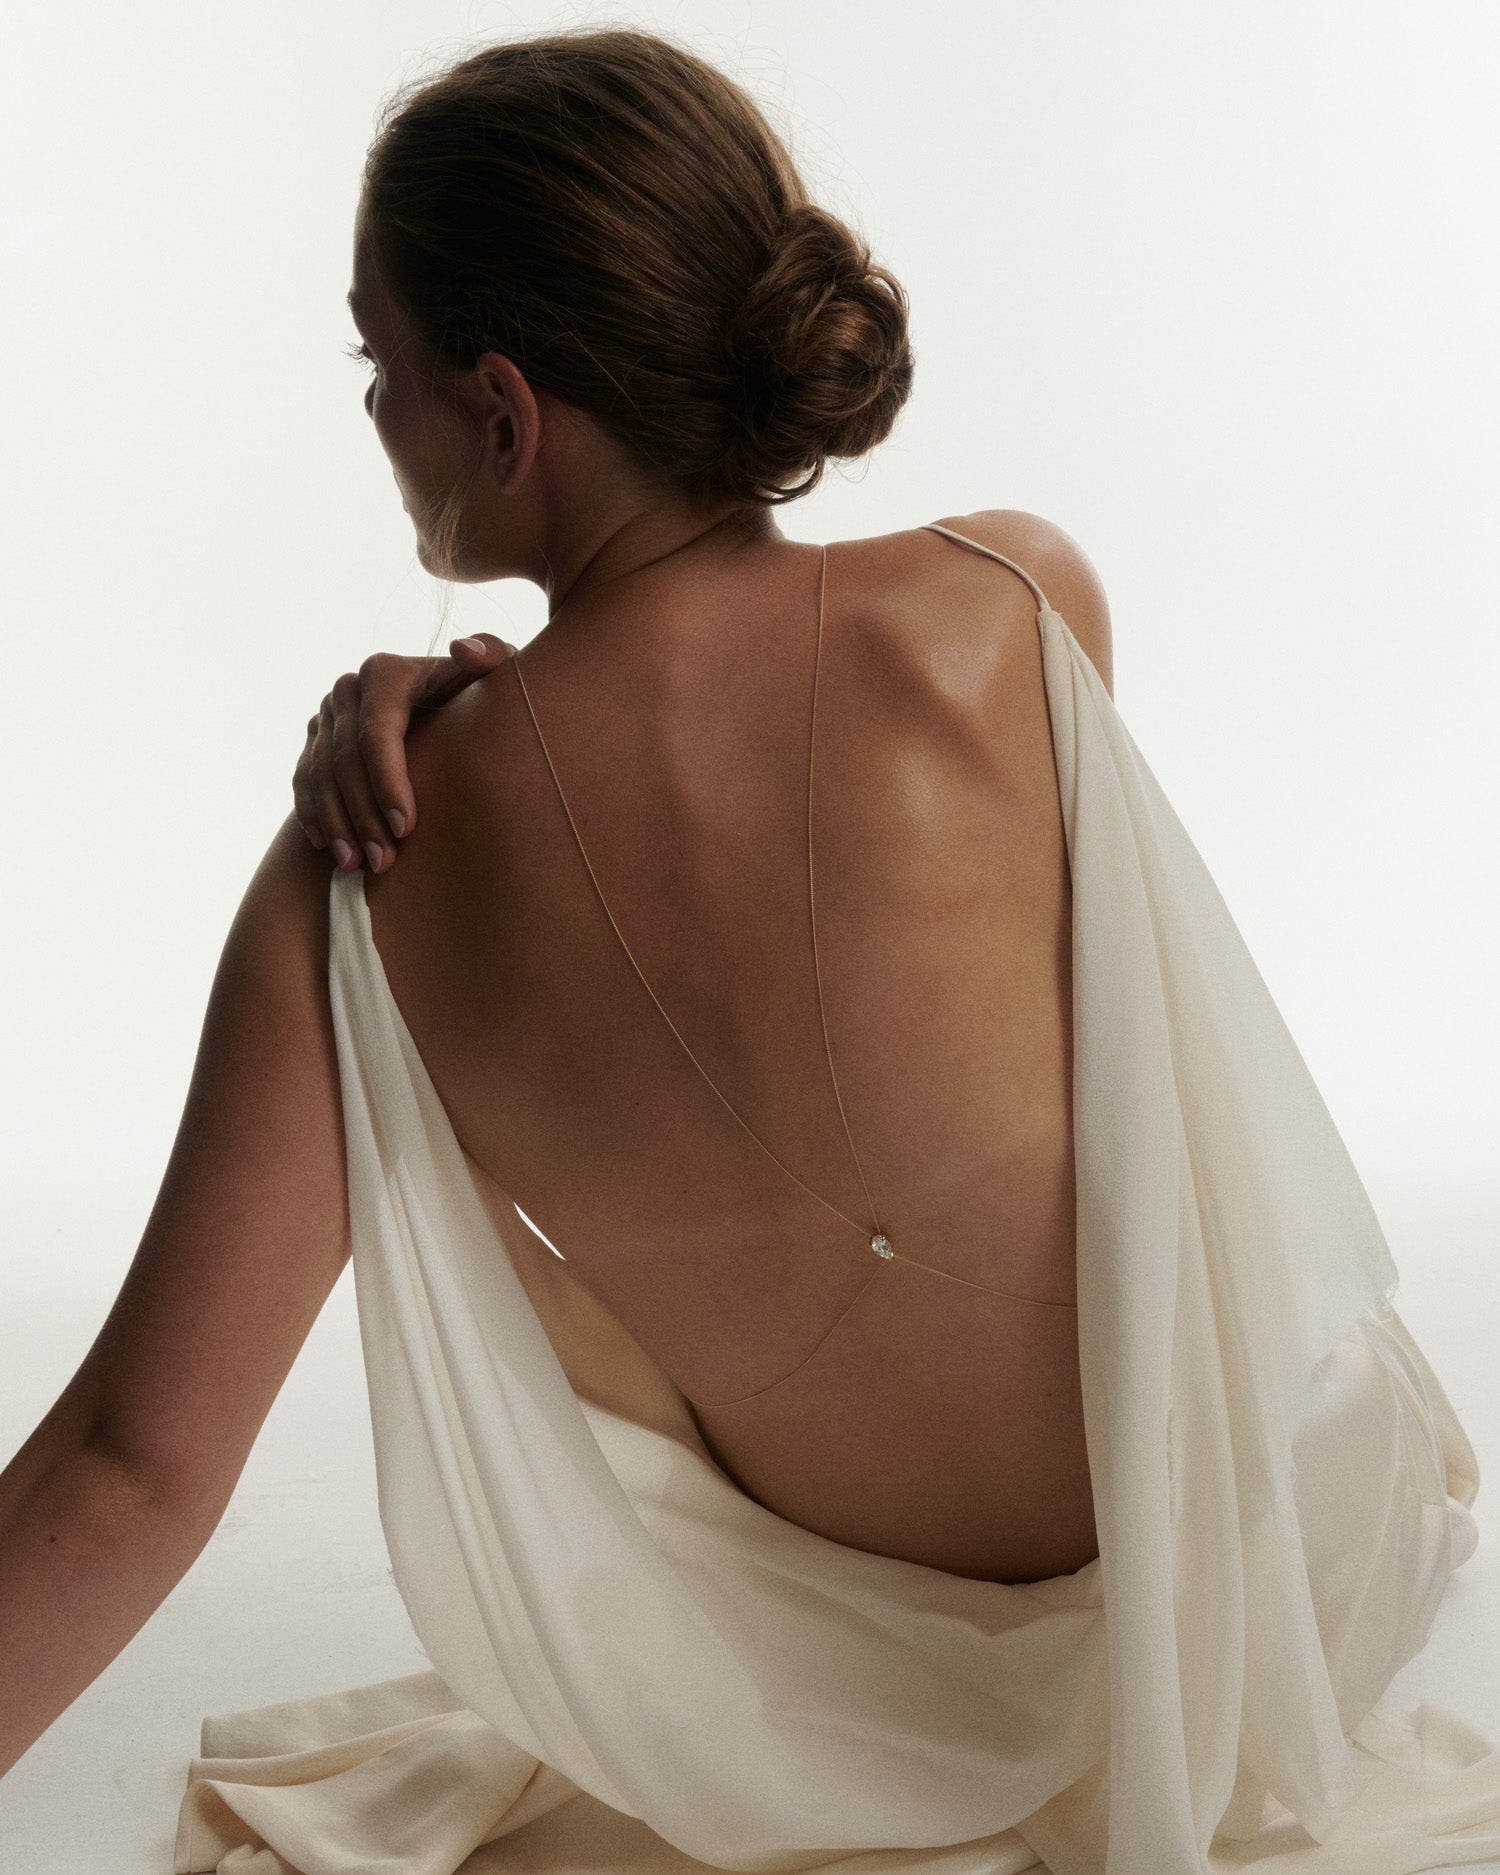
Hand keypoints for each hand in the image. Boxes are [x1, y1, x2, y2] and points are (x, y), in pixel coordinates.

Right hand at [293, 633, 515, 871]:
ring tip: (356, 866)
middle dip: (362, 814)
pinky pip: (303, 779)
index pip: (377, 733)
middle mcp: (349, 689)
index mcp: (386, 673)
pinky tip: (327, 848)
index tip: (407, 827)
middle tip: (383, 861)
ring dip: (336, 824)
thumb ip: (491, 657)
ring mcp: (327, 715)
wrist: (448, 703)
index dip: (387, 781)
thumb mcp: (494, 674)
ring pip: (319, 774)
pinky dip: (312, 814)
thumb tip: (464, 651)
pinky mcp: (315, 739)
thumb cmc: (479, 694)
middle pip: (345, 760)